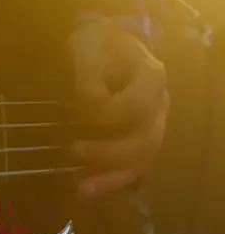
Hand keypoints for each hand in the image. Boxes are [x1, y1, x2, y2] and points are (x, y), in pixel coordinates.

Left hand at [67, 21, 168, 195]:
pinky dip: (111, 180)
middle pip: (146, 140)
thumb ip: (89, 72)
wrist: (104, 47)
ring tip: (80, 189)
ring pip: (143, 160)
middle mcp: (159, 105)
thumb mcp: (87, 46)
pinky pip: (133, 167)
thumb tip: (91, 103)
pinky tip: (86, 190)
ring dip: (112, 176)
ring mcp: (154, 126)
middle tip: (73, 151)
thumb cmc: (97, 44)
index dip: (110, 114)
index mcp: (151, 77)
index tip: (80, 110)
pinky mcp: (140, 140)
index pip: (137, 105)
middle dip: (109, 153)